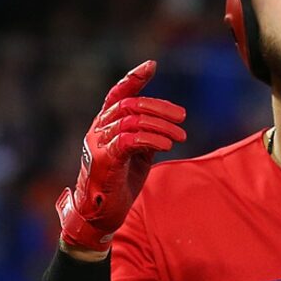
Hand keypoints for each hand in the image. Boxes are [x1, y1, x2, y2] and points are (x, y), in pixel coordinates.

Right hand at [56, 61, 185, 251]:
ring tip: (180, 136)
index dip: (134, 78)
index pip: (118, 93)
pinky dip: (151, 139)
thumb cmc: (119, 183)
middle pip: (130, 105)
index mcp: (105, 124)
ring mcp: (98, 143)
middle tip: (182, 118)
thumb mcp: (137, 155)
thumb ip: (146, 137)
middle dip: (160, 108)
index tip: (152, 65)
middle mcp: (99, 129)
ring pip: (132, 121)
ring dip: (161, 126)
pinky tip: (167, 144)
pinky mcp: (103, 159)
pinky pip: (129, 140)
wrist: (100, 214)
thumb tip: (166, 126)